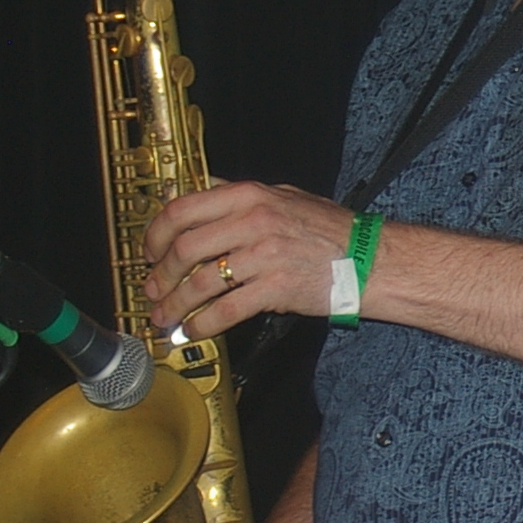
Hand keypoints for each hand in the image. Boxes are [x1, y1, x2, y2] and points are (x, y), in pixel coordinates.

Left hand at [140, 182, 358, 339]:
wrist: (373, 260)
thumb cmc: (334, 232)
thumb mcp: (287, 197)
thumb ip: (244, 196)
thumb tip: (204, 192)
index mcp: (250, 196)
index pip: (183, 210)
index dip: (156, 235)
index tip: (149, 252)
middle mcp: (254, 222)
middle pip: (184, 249)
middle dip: (161, 275)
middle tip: (154, 289)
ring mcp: (264, 256)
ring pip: (200, 282)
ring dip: (175, 304)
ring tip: (166, 317)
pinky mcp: (276, 288)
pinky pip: (226, 309)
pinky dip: (203, 323)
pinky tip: (195, 330)